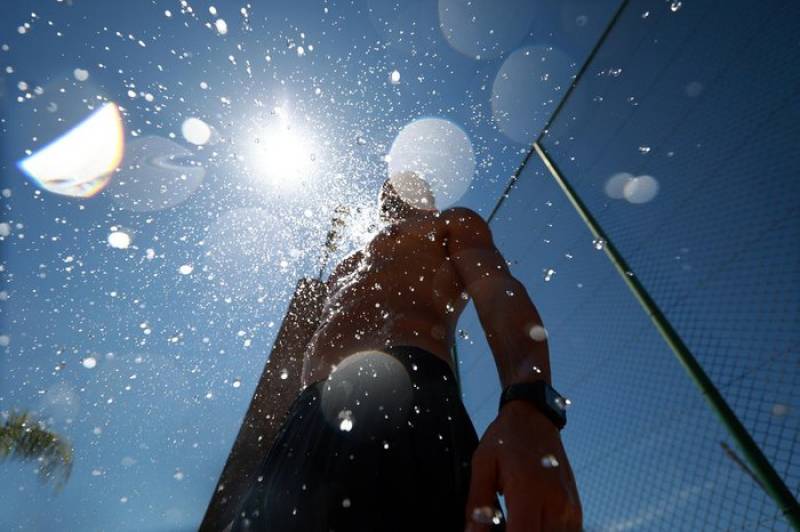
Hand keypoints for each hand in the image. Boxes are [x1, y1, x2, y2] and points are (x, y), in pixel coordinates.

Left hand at [465, 400, 581, 531]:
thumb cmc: (505, 439)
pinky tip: (532, 525)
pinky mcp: (576, 508)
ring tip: (516, 525)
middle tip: (505, 525)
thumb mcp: (482, 465)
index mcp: (527, 490)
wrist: (534, 417)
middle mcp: (554, 501)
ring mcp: (569, 506)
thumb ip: (478, 505)